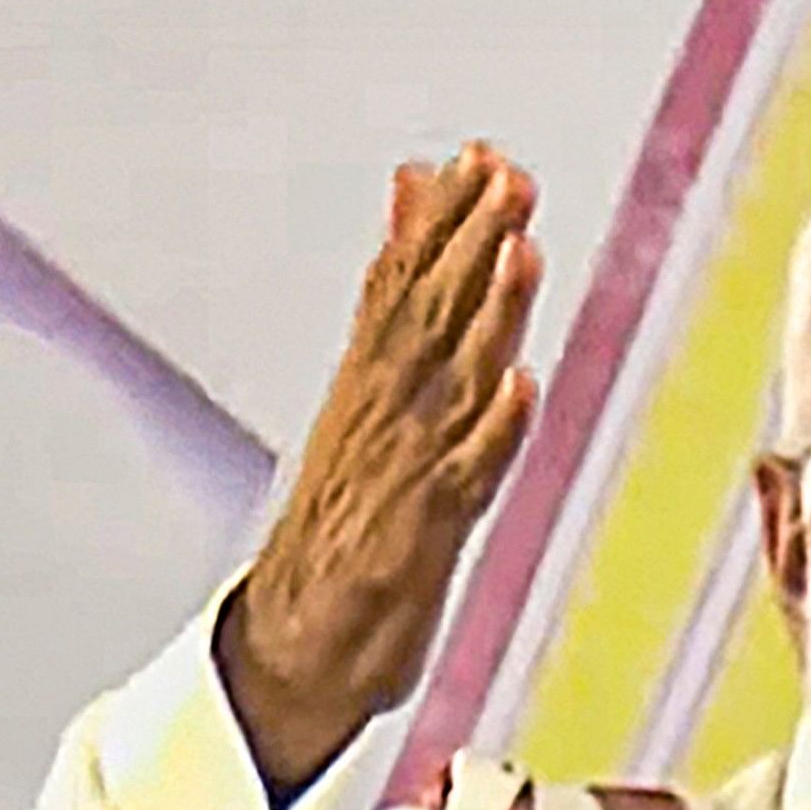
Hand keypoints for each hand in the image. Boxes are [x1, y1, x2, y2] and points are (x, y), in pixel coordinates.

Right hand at [225, 143, 544, 798]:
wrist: (289, 653)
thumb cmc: (342, 528)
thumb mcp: (363, 406)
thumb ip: (394, 296)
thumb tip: (409, 192)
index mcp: (367, 392)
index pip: (400, 289)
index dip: (439, 223)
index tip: (476, 156)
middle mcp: (382, 424)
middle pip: (425, 318)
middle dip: (466, 243)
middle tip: (502, 174)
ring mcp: (403, 480)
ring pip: (449, 384)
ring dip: (487, 315)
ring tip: (519, 248)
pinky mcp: (421, 542)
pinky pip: (464, 481)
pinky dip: (492, 433)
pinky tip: (521, 387)